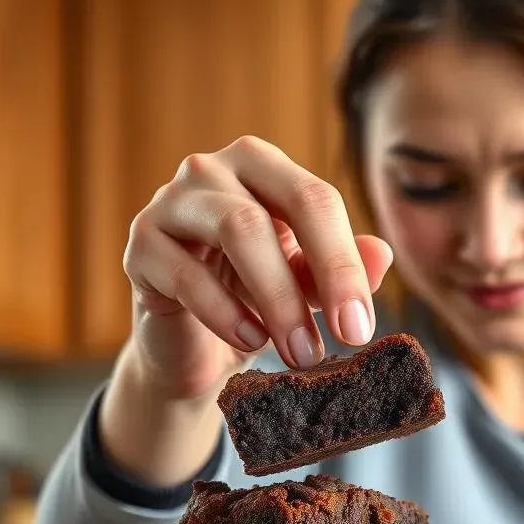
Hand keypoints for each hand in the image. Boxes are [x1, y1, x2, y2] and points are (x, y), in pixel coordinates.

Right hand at [122, 135, 393, 400]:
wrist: (190, 347)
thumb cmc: (251, 302)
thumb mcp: (305, 287)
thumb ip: (340, 271)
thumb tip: (382, 255)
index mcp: (263, 170)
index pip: (317, 199)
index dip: (346, 263)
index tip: (363, 325)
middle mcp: (215, 170)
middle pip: (282, 205)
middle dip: (325, 275)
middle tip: (347, 339)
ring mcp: (172, 202)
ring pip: (238, 229)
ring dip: (279, 299)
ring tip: (302, 353)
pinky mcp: (141, 245)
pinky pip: (187, 273)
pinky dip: (226, 313)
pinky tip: (251, 342)